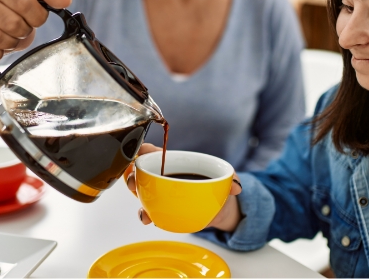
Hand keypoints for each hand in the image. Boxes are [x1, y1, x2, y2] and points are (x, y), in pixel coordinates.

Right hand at [125, 143, 242, 231]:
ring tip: (141, 205)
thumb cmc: (217, 185)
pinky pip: (148, 210)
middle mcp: (163, 175)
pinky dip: (145, 214)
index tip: (136, 154)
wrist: (220, 208)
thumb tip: (236, 187)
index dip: (140, 150)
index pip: (152, 151)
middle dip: (132, 175)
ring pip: (140, 191)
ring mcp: (160, 192)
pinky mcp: (161, 208)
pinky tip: (148, 218)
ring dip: (136, 197)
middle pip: (140, 171)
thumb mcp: (225, 179)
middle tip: (133, 183)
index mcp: (175, 161)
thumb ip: (232, 179)